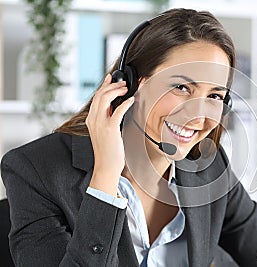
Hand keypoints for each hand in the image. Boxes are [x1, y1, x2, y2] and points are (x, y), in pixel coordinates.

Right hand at [86, 74, 134, 195]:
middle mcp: (93, 119)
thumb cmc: (108, 151)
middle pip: (100, 94)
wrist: (106, 166)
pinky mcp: (110, 129)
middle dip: (112, 85)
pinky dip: (125, 103)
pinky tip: (131, 100)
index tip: (110, 78)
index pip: (96, 97)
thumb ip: (107, 119)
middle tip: (123, 83)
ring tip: (126, 89)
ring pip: (105, 99)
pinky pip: (117, 111)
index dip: (104, 85)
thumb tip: (115, 107)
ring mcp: (100, 124)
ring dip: (117, 91)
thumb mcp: (104, 131)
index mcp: (91, 119)